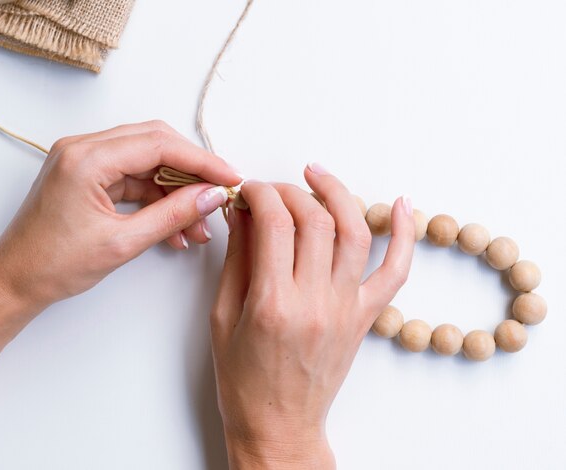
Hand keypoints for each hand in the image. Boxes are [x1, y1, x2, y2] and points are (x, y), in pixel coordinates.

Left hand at [0, 120, 240, 321]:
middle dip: (192, 170)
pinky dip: (157, 199)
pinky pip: (133, 179)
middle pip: (155, 143)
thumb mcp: (122, 243)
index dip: (201, 161)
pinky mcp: (88, 176)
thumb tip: (211, 196)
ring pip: (147, 162)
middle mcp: (83, 149)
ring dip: (176, 190)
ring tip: (199, 225)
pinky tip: (176, 227)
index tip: (229, 177)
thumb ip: (172, 215)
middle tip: (218, 193)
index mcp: (86, 158)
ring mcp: (84, 161)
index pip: (159, 145)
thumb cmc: (52, 265)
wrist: (14, 282)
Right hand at [210, 163, 414, 468]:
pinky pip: (395, 272)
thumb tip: (242, 214)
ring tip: (318, 176)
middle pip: (315, 219)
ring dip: (338, 194)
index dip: (261, 194)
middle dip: (291, 190)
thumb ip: (237, 260)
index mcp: (272, 303)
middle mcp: (315, 302)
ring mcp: (346, 308)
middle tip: (272, 190)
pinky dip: (404, 236)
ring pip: (355, 233)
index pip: (275, 223)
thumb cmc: (244, 381)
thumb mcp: (223, 317)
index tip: (249, 190)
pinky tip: (403, 206)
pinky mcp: (365, 318)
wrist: (279, 426)